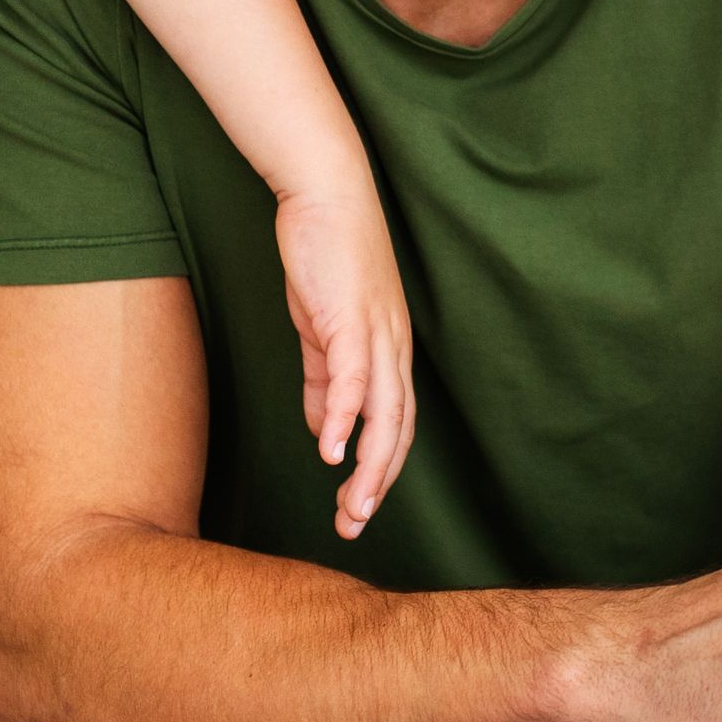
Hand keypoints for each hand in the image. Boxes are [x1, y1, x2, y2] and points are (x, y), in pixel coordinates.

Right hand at [275, 182, 416, 539]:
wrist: (326, 194)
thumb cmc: (326, 259)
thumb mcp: (324, 331)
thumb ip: (325, 382)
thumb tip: (327, 433)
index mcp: (389, 352)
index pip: (395, 426)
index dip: (380, 472)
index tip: (356, 511)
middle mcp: (394, 348)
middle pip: (397, 430)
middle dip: (377, 485)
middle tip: (354, 527)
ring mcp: (377, 333)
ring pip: (384, 413)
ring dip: (369, 466)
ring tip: (352, 507)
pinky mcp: (350, 317)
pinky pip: (351, 377)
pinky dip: (344, 417)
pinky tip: (331, 451)